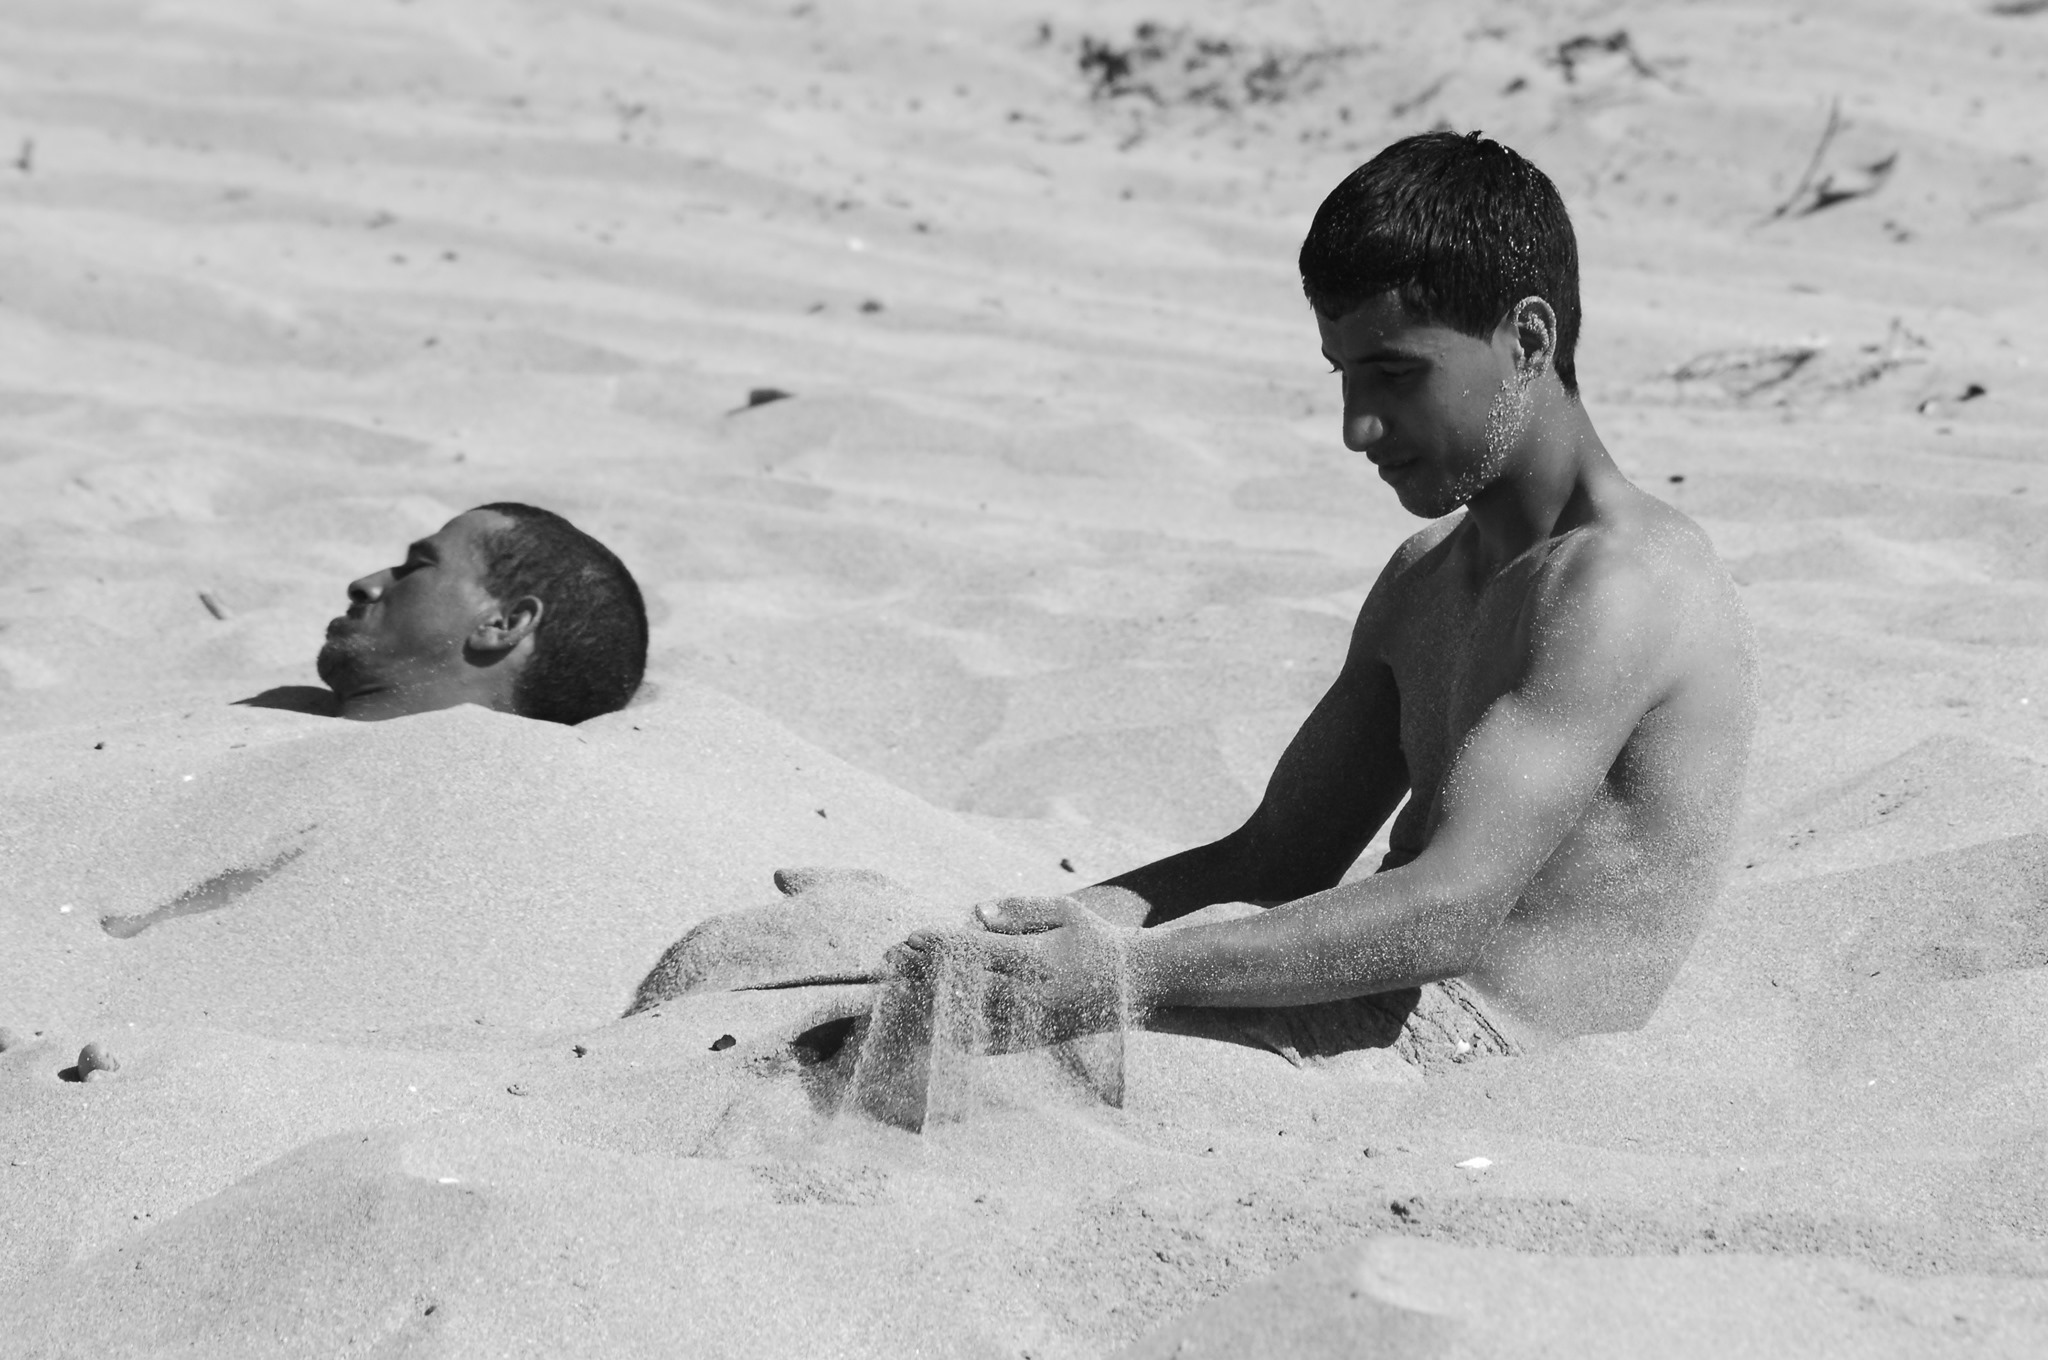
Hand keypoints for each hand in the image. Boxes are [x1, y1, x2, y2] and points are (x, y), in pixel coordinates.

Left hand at [882, 896, 1133, 1050]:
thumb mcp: (1066, 911)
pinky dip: (960, 1037)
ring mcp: (1032, 1021)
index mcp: (1034, 959)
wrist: (1139, 983)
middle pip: (963, 985)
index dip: (938, 944)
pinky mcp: (1037, 1041)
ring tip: (901, 997)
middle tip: (890, 965)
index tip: (910, 936)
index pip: (974, 951)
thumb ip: (1020, 910)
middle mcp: (1030, 993)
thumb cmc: (1099, 939)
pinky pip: (991, 1045)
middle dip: (924, 973)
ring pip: (970, 1019)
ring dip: (932, 1008)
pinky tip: (935, 1030)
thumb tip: (974, 912)